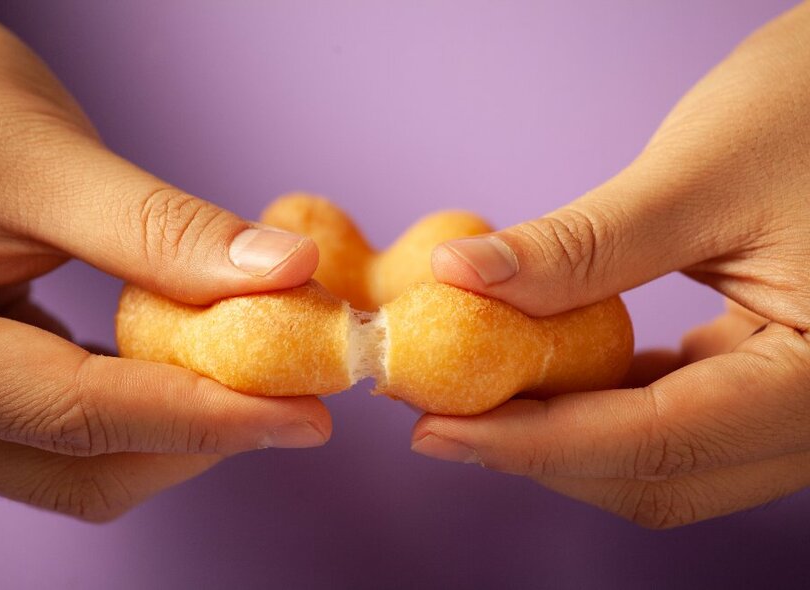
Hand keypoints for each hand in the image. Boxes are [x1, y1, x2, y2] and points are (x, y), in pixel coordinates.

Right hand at [0, 0, 327, 521]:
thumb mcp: (38, 158)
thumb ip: (160, 230)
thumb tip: (286, 272)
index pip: (84, 418)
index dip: (210, 421)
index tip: (307, 415)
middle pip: (85, 466)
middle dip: (200, 436)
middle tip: (292, 388)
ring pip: (79, 458)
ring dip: (177, 424)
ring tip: (255, 370)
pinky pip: (66, 422)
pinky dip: (142, 398)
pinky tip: (190, 357)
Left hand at [414, 2, 809, 527]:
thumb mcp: (699, 176)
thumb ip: (580, 246)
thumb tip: (459, 277)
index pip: (658, 442)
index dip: (534, 445)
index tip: (436, 430)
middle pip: (659, 474)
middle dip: (540, 450)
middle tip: (440, 414)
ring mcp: (798, 402)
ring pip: (664, 459)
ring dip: (564, 433)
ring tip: (477, 391)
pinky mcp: (769, 375)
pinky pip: (676, 417)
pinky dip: (602, 402)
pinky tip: (543, 368)